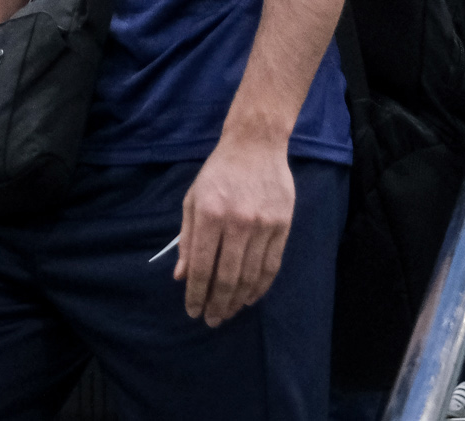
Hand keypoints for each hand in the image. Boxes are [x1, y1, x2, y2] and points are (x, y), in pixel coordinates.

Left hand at [174, 135, 294, 326]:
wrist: (256, 145)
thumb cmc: (218, 173)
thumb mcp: (193, 200)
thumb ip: (188, 240)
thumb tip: (182, 277)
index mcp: (210, 215)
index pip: (203, 266)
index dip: (197, 294)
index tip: (193, 311)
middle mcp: (237, 223)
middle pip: (228, 277)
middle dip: (218, 304)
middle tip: (212, 320)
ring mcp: (263, 226)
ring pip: (251, 276)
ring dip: (238, 300)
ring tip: (228, 313)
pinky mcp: (283, 226)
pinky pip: (272, 265)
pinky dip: (261, 286)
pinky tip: (250, 297)